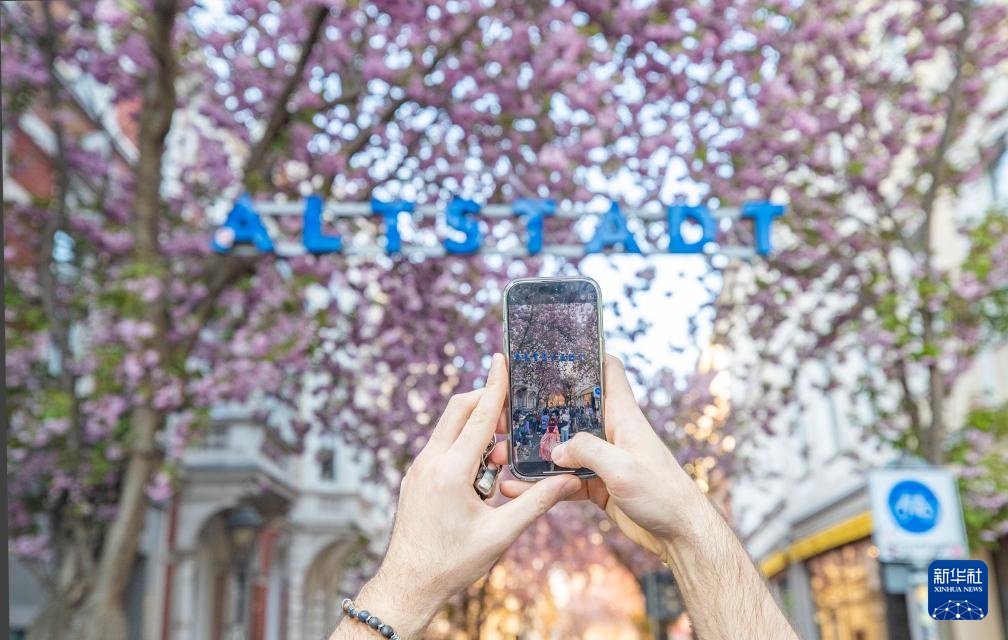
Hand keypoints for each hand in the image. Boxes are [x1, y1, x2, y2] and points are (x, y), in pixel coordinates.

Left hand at [336, 354, 579, 639]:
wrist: (408, 584)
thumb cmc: (452, 563)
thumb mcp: (501, 534)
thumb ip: (536, 502)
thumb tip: (568, 481)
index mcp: (450, 471)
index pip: (477, 416)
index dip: (494, 386)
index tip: (501, 359)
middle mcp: (428, 462)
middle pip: (458, 411)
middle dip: (486, 404)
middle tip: (512, 416)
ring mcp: (417, 468)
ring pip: (449, 429)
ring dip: (476, 432)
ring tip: (499, 463)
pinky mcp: (415, 478)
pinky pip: (441, 447)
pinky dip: (463, 448)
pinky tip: (481, 477)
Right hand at [501, 354, 716, 563]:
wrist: (680, 534)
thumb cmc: (663, 494)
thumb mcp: (623, 468)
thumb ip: (588, 451)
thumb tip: (555, 450)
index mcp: (623, 416)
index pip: (609, 371)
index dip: (588, 354)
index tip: (557, 349)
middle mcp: (612, 432)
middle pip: (573, 409)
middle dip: (543, 408)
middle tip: (509, 409)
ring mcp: (604, 459)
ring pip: (563, 447)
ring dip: (536, 450)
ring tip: (504, 453)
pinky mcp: (598, 485)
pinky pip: (564, 479)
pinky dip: (543, 483)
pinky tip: (519, 488)